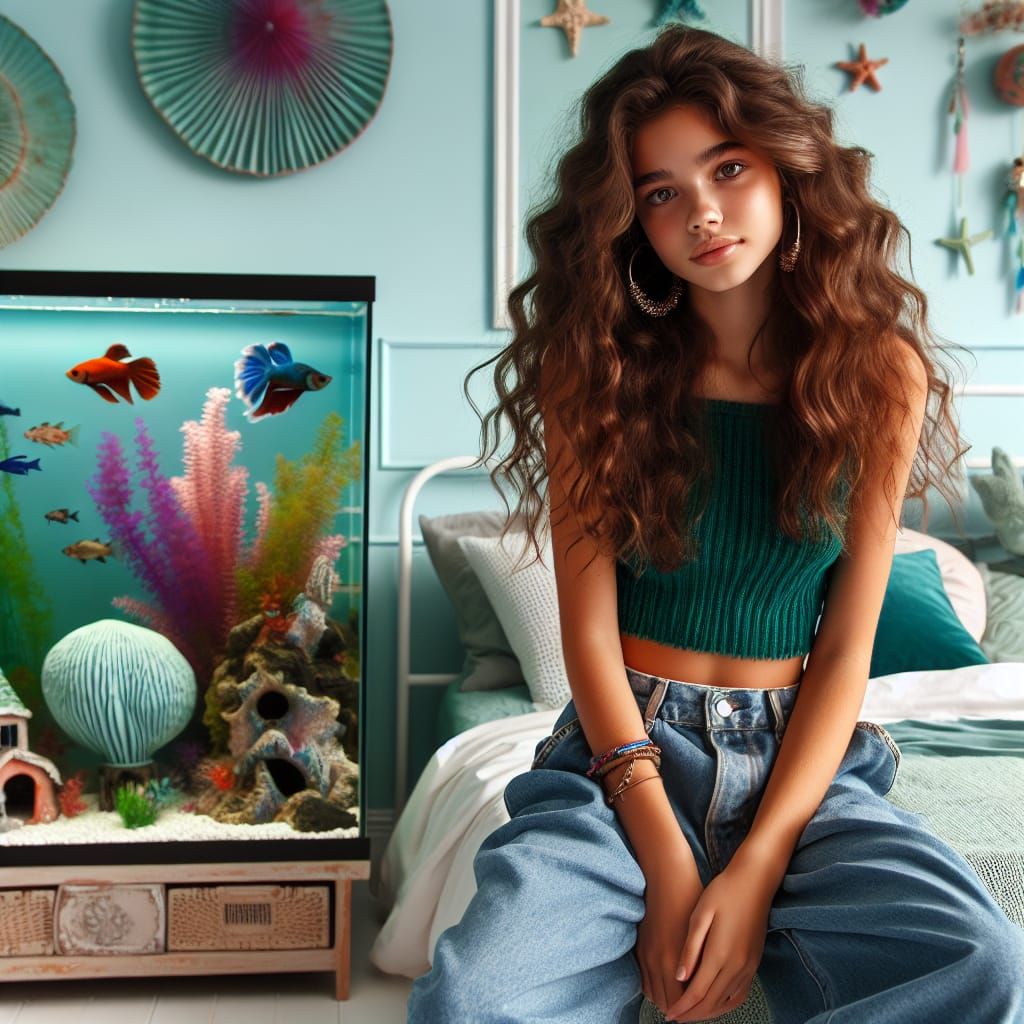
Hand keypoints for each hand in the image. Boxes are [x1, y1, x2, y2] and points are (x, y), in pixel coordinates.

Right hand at [636, 868, 702, 1018]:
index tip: (702, 1012)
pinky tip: (668, 988)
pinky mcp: (640, 948)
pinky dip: (657, 990)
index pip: (684, 1001)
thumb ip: (700, 963)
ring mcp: (646, 955)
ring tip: (683, 1004)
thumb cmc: (690, 898)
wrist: (666, 875)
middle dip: (682, 1011)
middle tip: (694, 1012)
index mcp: (676, 960)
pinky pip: (645, 982)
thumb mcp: (702, 931)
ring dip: (668, 1002)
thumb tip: (702, 986)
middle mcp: (657, 962)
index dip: (694, 1011)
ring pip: (655, 994)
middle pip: (668, 1002)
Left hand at [663, 856, 775, 1021]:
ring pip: (725, 1002)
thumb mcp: (700, 915)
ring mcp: (748, 967)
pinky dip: (723, 1005)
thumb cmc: (722, 893)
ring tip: (689, 1012)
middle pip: (711, 1003)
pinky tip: (712, 1003)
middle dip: (691, 1014)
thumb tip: (679, 977)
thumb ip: (690, 949)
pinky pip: (738, 995)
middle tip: (674, 1018)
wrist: (754, 882)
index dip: (681, 1007)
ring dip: (707, 1012)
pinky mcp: (754, 964)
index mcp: (720, 955)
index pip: (697, 993)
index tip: (667, 1015)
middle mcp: (737, 966)